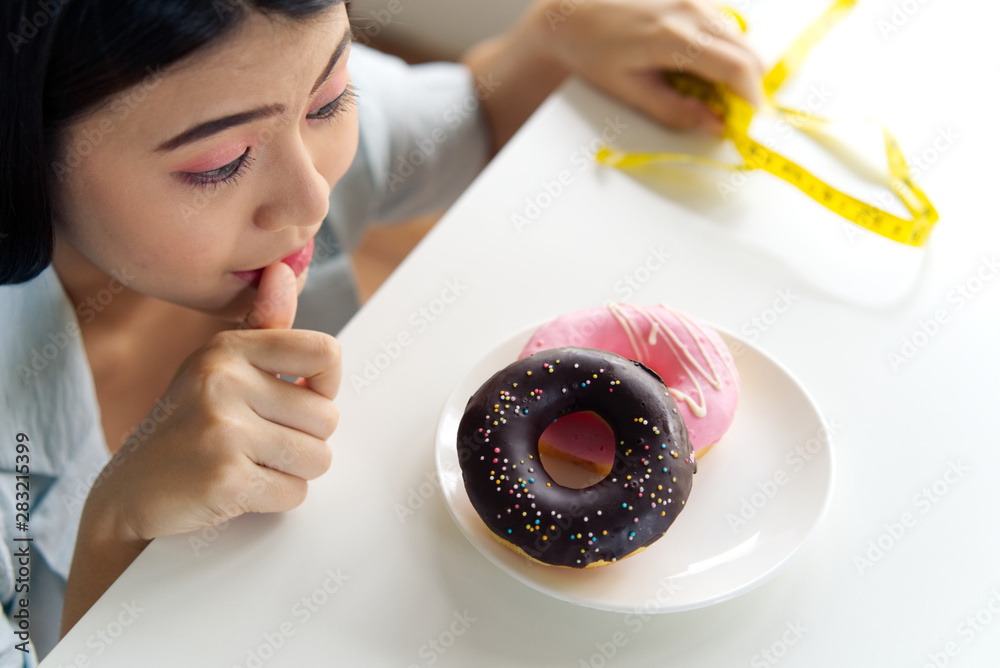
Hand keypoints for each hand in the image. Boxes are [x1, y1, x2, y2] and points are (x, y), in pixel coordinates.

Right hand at [86, 261, 339, 542]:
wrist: (130, 493)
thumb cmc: (189, 427)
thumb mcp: (221, 368)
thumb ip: (265, 326)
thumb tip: (284, 270)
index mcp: (228, 348)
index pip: (326, 352)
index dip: (326, 385)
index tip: (302, 397)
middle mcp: (224, 380)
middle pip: (327, 417)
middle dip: (305, 441)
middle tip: (260, 444)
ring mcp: (223, 428)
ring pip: (317, 458)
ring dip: (292, 472)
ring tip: (250, 465)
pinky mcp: (225, 477)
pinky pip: (294, 492)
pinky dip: (275, 499)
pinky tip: (239, 490)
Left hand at [532, 0, 764, 132]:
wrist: (573, 14)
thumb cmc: (594, 51)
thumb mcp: (630, 91)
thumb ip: (676, 111)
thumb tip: (715, 126)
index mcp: (675, 37)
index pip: (738, 69)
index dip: (752, 100)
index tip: (749, 124)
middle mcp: (692, 11)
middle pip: (749, 53)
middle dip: (747, 88)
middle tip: (729, 114)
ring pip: (740, 40)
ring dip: (735, 69)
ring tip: (707, 92)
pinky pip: (724, 27)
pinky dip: (722, 52)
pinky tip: (696, 67)